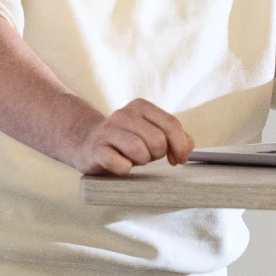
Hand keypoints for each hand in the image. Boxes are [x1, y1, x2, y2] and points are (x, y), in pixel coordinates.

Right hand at [71, 98, 193, 175]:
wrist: (87, 144)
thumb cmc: (125, 141)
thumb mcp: (150, 132)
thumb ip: (174, 136)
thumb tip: (189, 144)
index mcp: (140, 107)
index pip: (171, 124)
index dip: (180, 146)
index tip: (178, 160)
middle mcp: (123, 114)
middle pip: (157, 140)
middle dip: (157, 154)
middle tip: (147, 156)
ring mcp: (107, 131)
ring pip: (139, 151)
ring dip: (140, 161)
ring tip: (132, 159)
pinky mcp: (96, 150)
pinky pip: (120, 164)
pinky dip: (124, 169)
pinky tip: (120, 166)